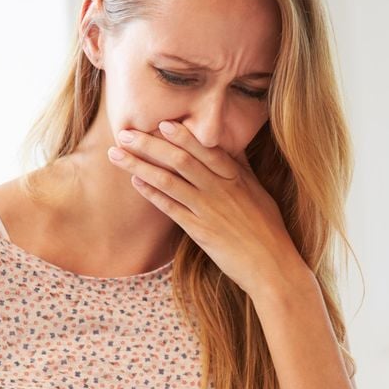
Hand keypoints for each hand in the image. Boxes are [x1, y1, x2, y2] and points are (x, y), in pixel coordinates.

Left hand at [108, 122, 299, 294]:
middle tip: (125, 133)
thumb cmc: (268, 229)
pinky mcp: (200, 231)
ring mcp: (209, 210)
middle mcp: (221, 189)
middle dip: (150, 144)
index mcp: (236, 177)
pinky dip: (152, 194)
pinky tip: (136, 182)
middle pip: (181, 160)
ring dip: (140, 166)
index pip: (206, 149)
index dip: (183, 135)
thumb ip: (242, 168)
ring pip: (169, 181)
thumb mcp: (259, 192)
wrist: (272, 266)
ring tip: (116, 155)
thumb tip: (232, 145)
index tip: (161, 122)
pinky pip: (171, 208)